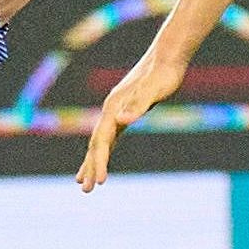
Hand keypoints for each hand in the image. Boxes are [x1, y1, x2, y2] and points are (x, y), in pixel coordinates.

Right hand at [76, 39, 185, 189]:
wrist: (166, 57)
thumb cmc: (163, 74)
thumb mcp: (154, 90)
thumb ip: (138, 105)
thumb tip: (122, 120)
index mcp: (114, 108)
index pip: (102, 142)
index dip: (99, 163)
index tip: (99, 182)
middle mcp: (111, 111)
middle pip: (95, 145)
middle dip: (90, 168)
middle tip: (85, 191)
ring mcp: (116, 112)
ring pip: (99, 142)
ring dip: (91, 162)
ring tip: (81, 182)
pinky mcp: (124, 113)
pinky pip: (109, 138)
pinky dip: (103, 151)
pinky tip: (100, 159)